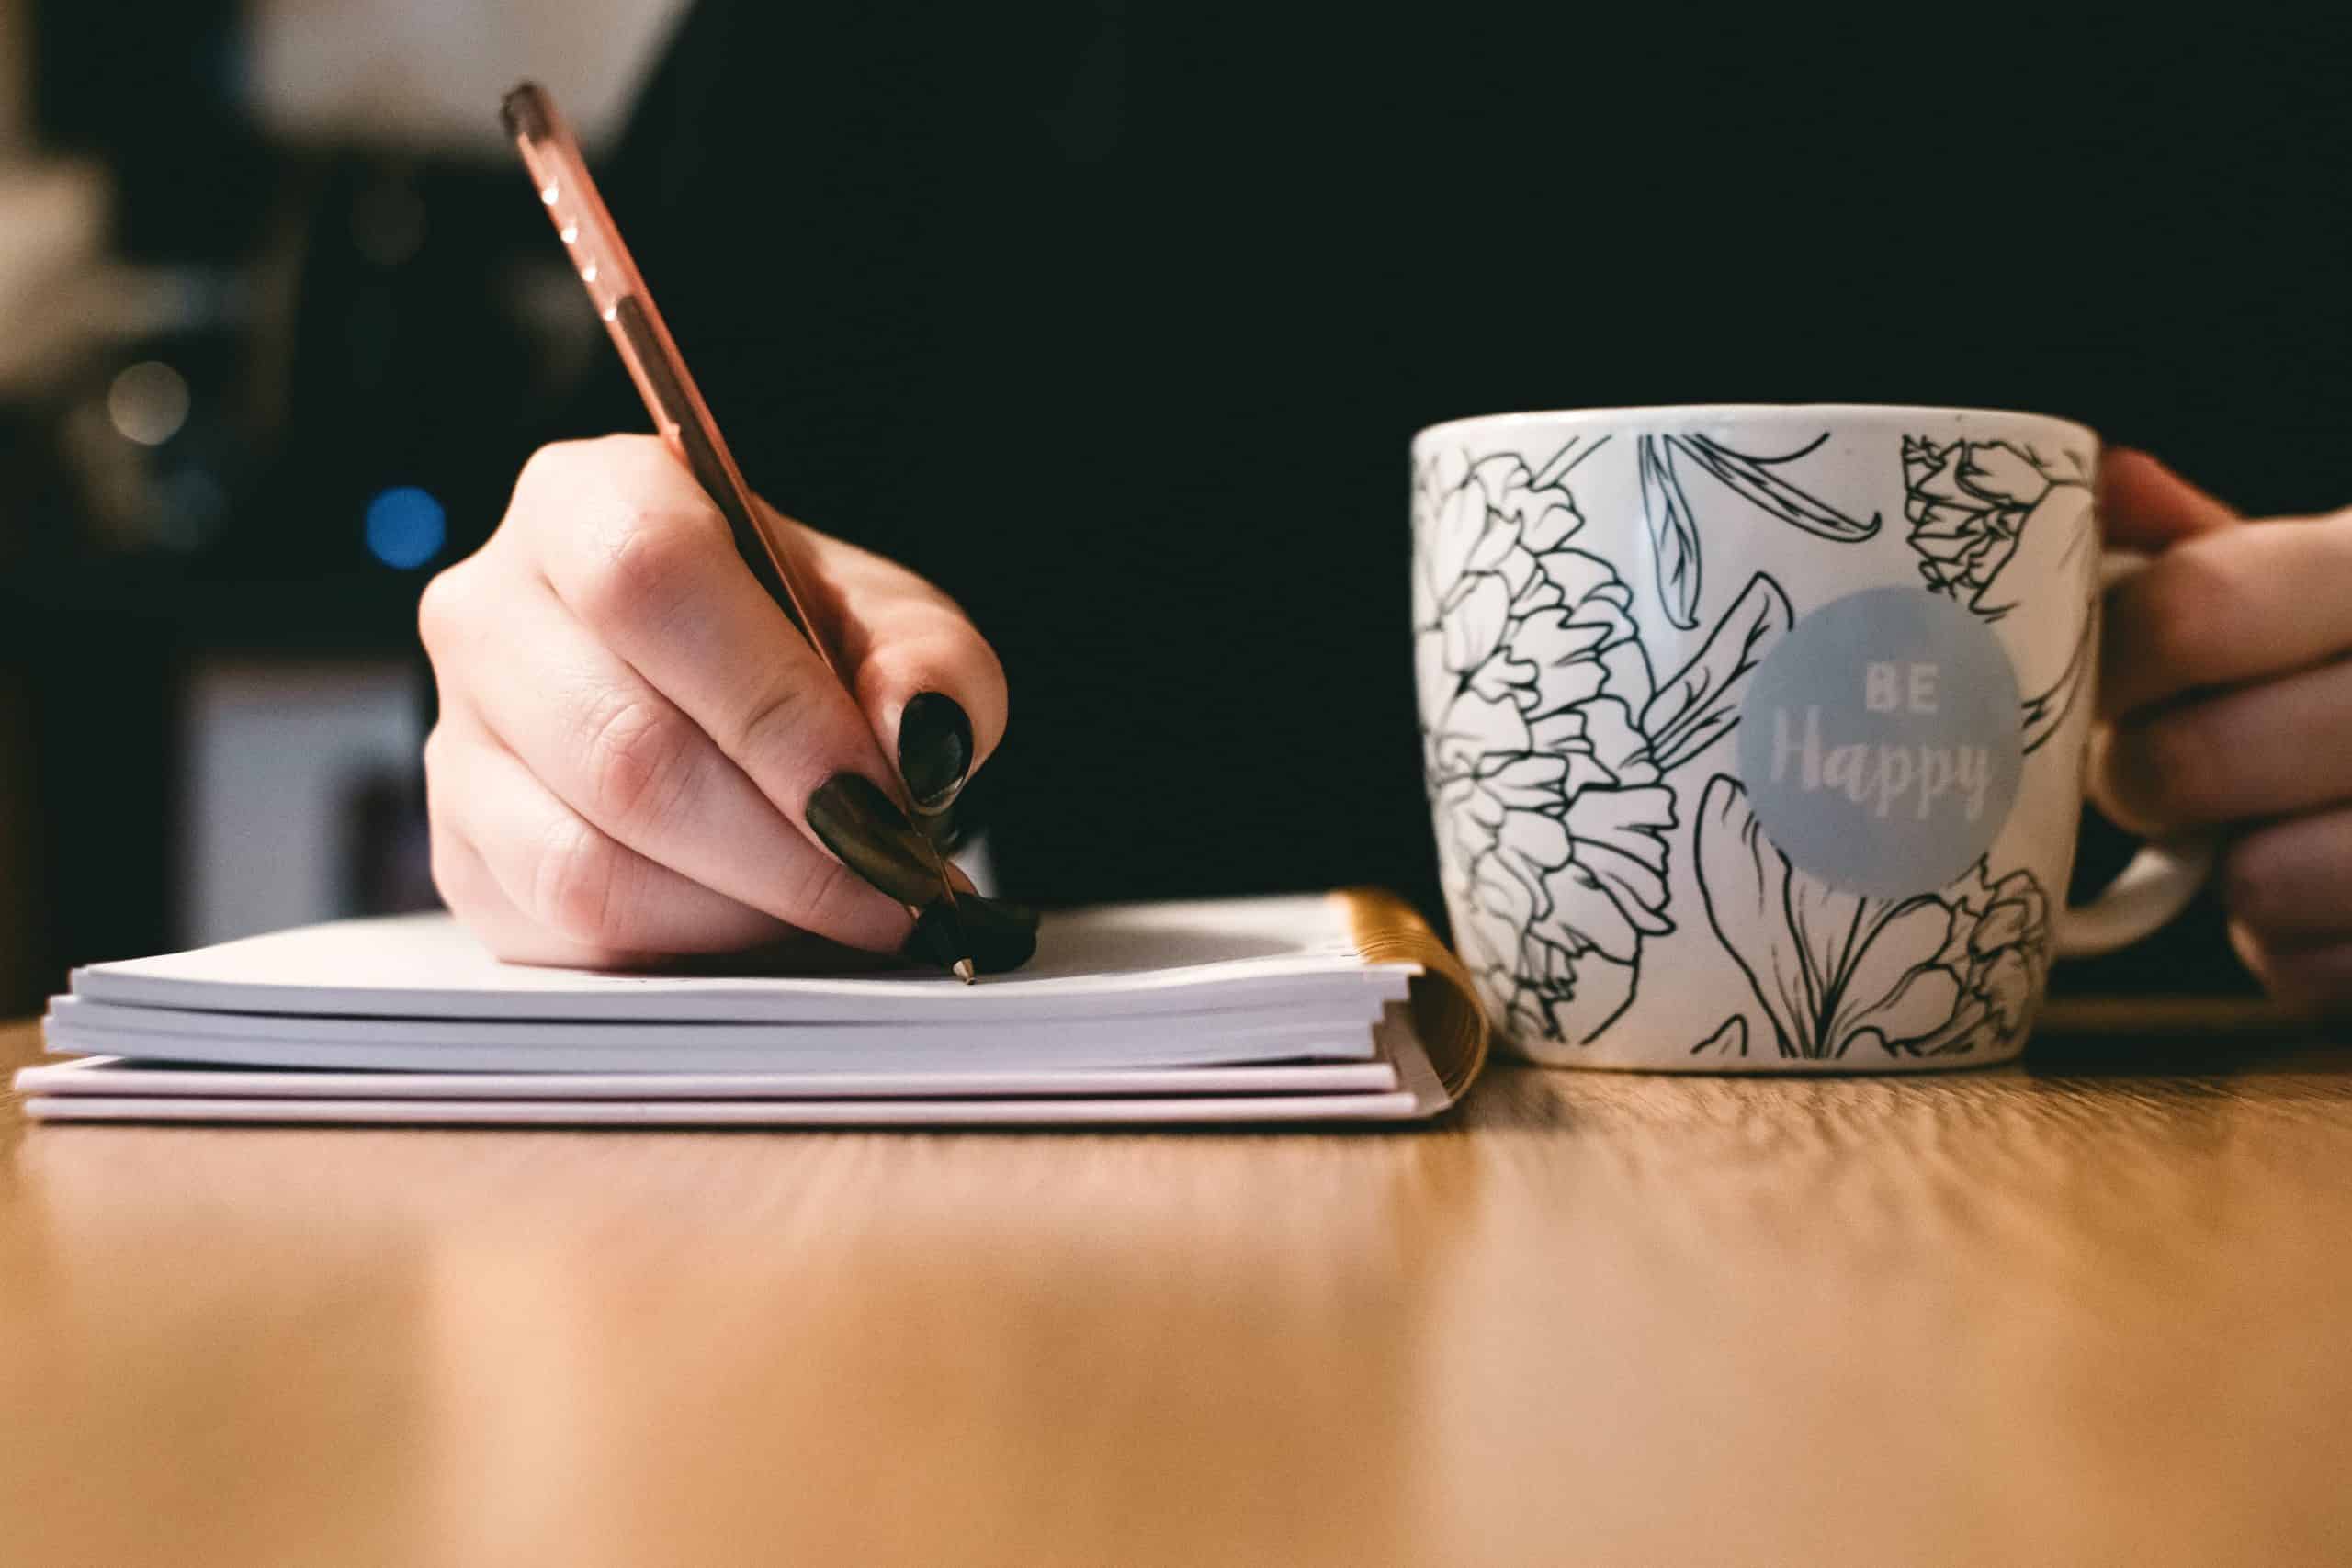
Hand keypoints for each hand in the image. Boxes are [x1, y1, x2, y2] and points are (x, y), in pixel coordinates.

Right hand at [419, 435, 1004, 966]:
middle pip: (623, 748)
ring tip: (845, 909)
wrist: (736, 702)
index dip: (772, 707)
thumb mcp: (899, 628)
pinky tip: (766, 926)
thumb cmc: (810, 646)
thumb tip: (916, 738)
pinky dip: (688, 948)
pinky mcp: (460, 855)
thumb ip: (931, 668)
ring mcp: (456, 739)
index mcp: (588, 501)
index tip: (883, 800)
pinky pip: (566, 931)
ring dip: (744, 910)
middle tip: (895, 886)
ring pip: (586, 861)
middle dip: (787, 847)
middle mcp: (489, 609)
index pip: (649, 582)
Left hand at [2091, 449, 2351, 1012]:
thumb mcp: (2334, 580)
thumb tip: (2098, 478)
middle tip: (2161, 771)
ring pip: (2255, 884)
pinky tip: (2326, 898)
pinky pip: (2304, 972)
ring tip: (2262, 829)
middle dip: (2143, 779)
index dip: (2113, 662)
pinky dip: (2292, 949)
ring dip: (2230, 872)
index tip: (2107, 682)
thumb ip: (2218, 546)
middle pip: (2186, 765)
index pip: (2190, 611)